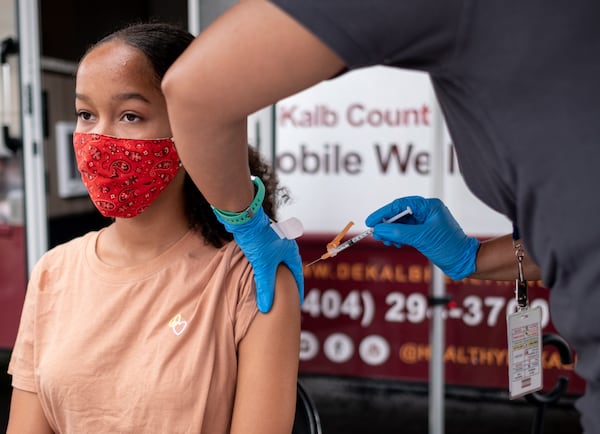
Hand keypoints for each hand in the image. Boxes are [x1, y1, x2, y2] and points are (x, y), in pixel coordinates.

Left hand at [216, 206, 303, 312]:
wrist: (244, 217)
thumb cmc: (258, 238)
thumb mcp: (263, 266)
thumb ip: (265, 287)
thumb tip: (266, 308)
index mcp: (291, 252)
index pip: (297, 275)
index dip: (297, 290)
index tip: (298, 303)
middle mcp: (285, 246)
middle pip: (288, 269)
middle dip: (286, 284)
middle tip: (285, 299)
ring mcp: (273, 242)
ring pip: (276, 264)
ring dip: (274, 275)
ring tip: (271, 288)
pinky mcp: (261, 241)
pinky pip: (266, 259)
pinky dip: (264, 268)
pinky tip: (257, 274)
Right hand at [365, 196, 479, 279]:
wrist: (464, 262)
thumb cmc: (449, 247)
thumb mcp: (421, 238)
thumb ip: (398, 232)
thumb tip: (379, 229)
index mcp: (429, 206)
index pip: (400, 205)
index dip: (383, 213)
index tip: (371, 221)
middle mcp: (427, 212)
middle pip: (399, 214)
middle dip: (387, 225)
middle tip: (377, 234)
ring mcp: (425, 223)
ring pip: (401, 224)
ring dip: (392, 233)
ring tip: (387, 242)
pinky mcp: (424, 234)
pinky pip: (406, 232)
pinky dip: (398, 238)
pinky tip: (395, 243)